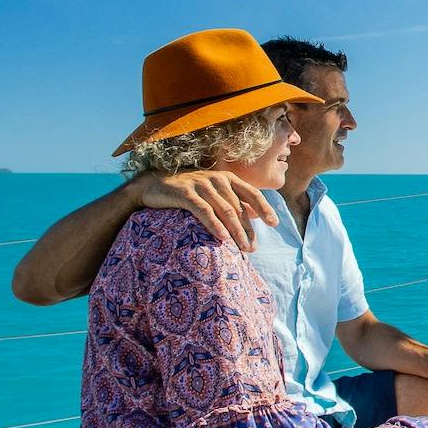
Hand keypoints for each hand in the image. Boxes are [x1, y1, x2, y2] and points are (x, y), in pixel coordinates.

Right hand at [130, 169, 275, 250]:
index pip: (251, 193)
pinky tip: (222, 238)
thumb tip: (255, 215)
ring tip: (243, 248)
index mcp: (227, 179)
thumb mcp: (212, 193)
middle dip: (248, 229)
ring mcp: (201, 185)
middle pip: (239, 207)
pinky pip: (204, 211)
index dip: (265, 208)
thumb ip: (232, 201)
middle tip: (252, 248)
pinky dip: (215, 225)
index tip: (274, 224)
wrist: (153, 184)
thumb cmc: (187, 192)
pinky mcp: (185, 193)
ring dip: (236, 231)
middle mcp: (217, 179)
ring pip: (225, 210)